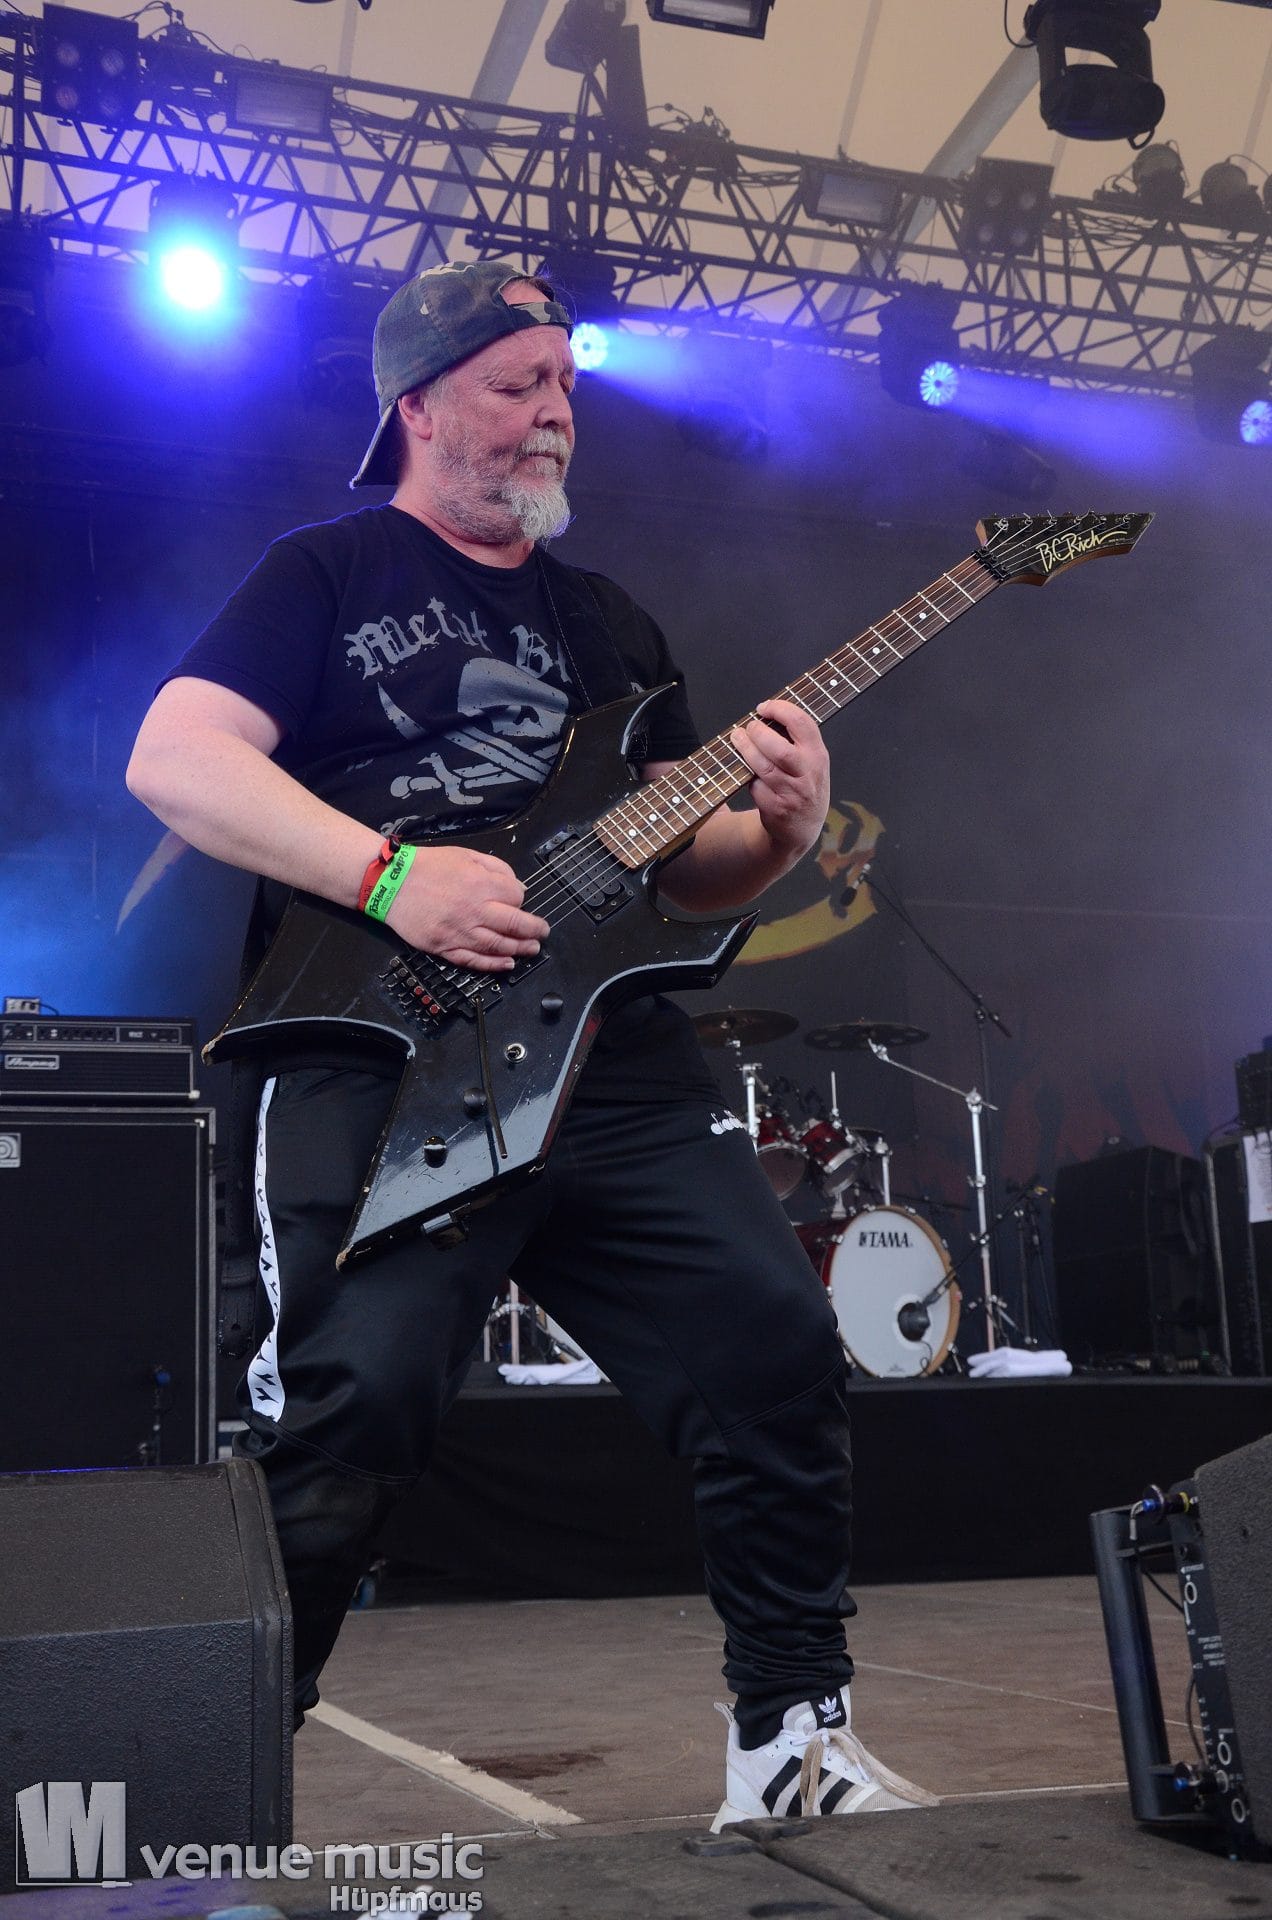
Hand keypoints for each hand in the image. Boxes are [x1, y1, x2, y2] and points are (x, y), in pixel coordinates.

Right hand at [383, 845, 548, 970]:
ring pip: (498, 946)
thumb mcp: (466, 855)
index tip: (519, 901)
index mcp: (481, 884)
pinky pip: (474, 960)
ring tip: (532, 949)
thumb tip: (517, 886)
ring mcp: (460, 932)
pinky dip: (493, 965)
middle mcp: (475, 910)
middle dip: (534, 930)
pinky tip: (508, 964)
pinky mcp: (445, 947)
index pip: (516, 897)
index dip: (521, 900)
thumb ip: (496, 868)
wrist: (391, 882)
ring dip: (520, 949)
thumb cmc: (428, 866)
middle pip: (515, 924)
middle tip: (543, 933)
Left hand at [730, 698, 829, 860]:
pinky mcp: (776, 809)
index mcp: (818, 756)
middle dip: (759, 733)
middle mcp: (808, 775)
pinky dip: (748, 777)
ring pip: (764, 767)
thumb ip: (798, 740)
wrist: (802, 829)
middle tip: (748, 727)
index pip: (802, 724)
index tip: (763, 707)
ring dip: (746, 749)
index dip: (780, 709)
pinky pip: (756, 787)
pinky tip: (746, 771)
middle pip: (780, 749)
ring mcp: (792, 794)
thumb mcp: (813, 762)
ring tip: (738, 739)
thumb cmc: (804, 787)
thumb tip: (768, 713)